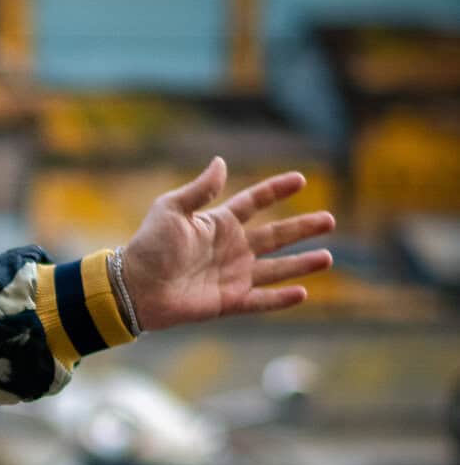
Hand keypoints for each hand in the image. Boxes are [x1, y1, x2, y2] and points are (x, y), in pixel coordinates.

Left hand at [120, 159, 333, 332]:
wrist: (134, 287)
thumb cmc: (149, 246)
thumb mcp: (172, 209)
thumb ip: (200, 189)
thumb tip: (221, 162)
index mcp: (219, 224)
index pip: (255, 203)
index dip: (276, 190)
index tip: (301, 179)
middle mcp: (231, 249)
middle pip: (276, 235)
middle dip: (303, 228)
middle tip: (329, 220)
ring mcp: (232, 276)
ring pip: (276, 268)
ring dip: (302, 263)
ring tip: (328, 257)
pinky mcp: (228, 302)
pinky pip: (260, 300)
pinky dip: (281, 299)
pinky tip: (304, 292)